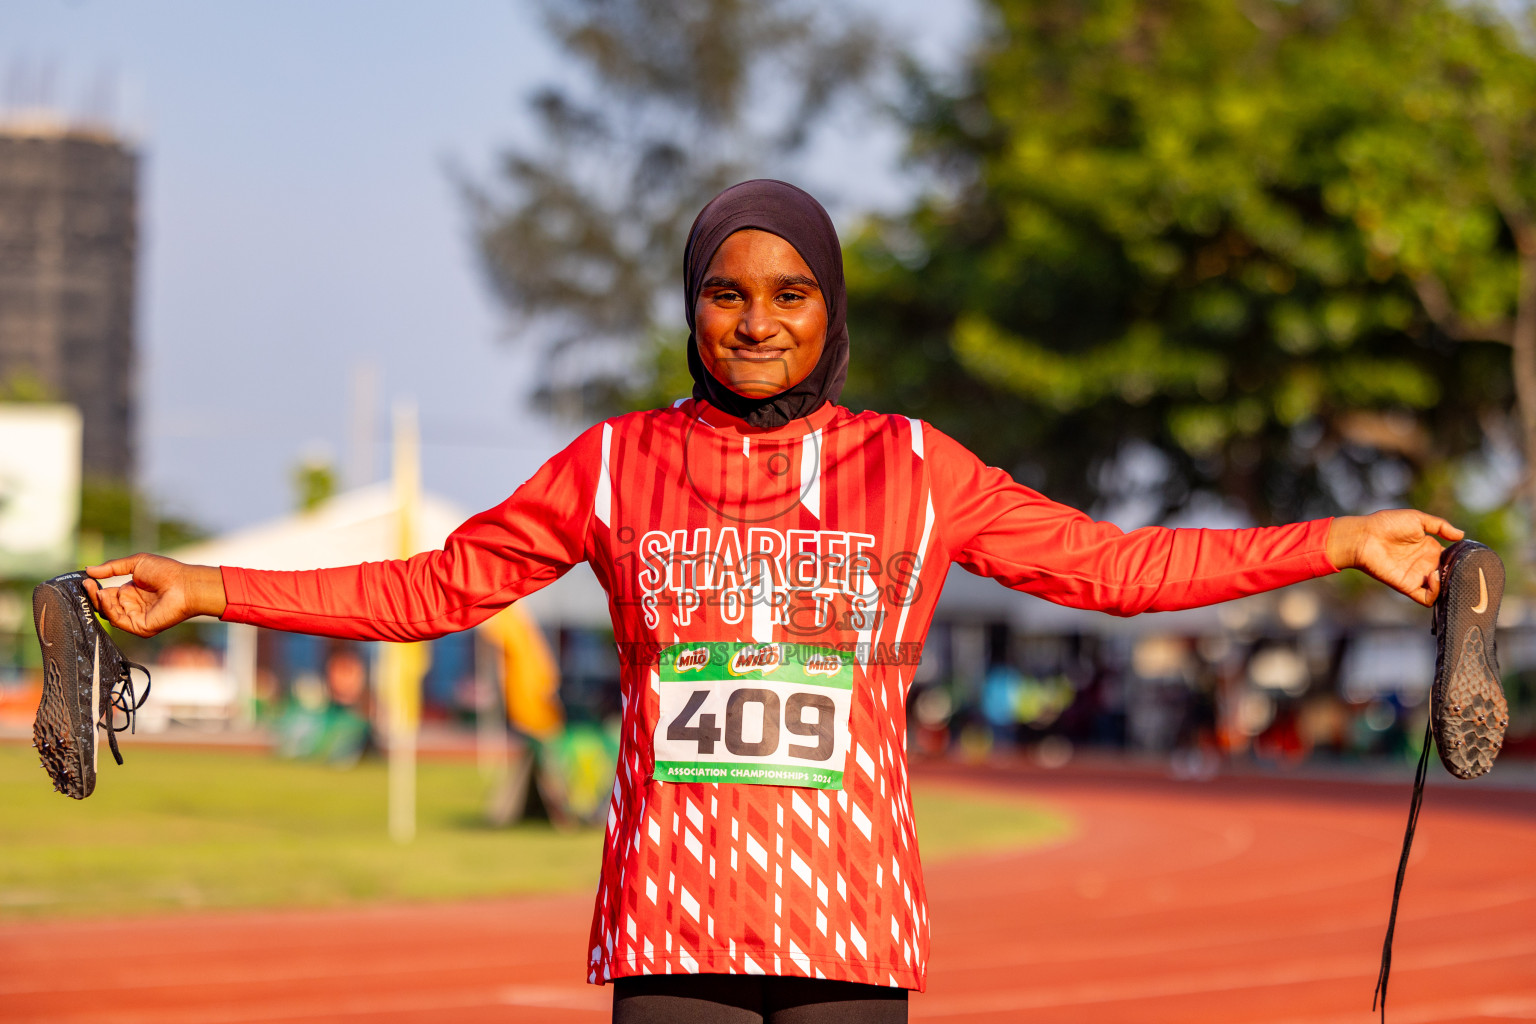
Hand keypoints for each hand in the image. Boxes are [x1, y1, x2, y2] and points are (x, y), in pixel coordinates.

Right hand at [84, 554, 227, 636]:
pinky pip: (119, 621)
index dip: (95, 589)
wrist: (185, 584)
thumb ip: (112, 567)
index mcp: (131, 592)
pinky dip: (109, 610)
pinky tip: (105, 597)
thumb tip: (88, 569)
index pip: (106, 594)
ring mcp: (136, 617)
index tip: (86, 580)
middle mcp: (132, 605)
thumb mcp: (136, 563)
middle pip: (105, 606)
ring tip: (95, 589)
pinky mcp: (140, 627)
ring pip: (109, 614)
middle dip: (94, 596)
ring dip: (99, 602)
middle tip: (86, 585)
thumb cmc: (166, 571)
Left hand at [1326, 510, 1463, 606]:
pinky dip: (1436, 592)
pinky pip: (1427, 599)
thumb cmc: (1387, 524)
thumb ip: (1440, 526)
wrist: (1364, 536)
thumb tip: (1462, 535)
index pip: (1451, 559)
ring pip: (1441, 589)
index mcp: (1429, 548)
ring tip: (1444, 570)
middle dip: (1457, 574)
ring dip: (1448, 584)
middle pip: (1448, 575)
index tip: (1469, 557)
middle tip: (1461, 567)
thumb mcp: (1418, 519)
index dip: (1460, 560)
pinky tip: (1433, 576)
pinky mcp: (1407, 586)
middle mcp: (1425, 564)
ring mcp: (1417, 576)